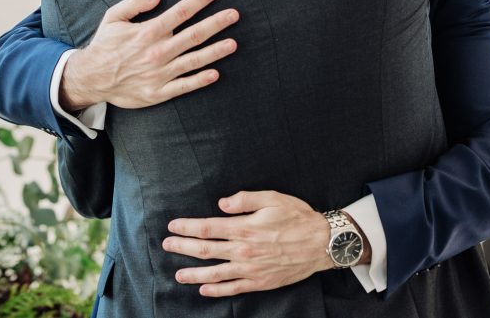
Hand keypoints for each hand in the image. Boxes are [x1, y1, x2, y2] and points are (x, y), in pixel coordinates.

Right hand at [58, 0, 238, 111]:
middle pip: (194, 35)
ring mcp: (160, 73)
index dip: (199, 1)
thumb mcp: (112, 18)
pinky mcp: (158, 92)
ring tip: (234, 43)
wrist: (91, 78)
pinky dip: (201, 80)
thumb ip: (133, 3)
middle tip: (235, 15)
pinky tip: (216, 73)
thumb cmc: (105, 45)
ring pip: (194, 60)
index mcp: (148, 32)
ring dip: (216, 51)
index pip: (180, 13)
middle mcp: (157, 51)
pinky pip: (184, 85)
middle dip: (217, 23)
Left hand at [162, 190, 338, 296]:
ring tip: (178, 275)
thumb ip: (244, 199)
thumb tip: (220, 204)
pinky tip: (204, 289)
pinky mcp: (260, 282)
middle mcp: (244, 250)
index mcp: (245, 228)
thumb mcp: (272, 198)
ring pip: (216, 273)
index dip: (187, 228)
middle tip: (166, 246)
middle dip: (183, 248)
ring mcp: (252, 269)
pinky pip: (234, 288)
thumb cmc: (297, 217)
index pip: (207, 228)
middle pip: (206, 250)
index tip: (172, 226)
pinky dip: (217, 290)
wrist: (322, 243)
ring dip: (194, 273)